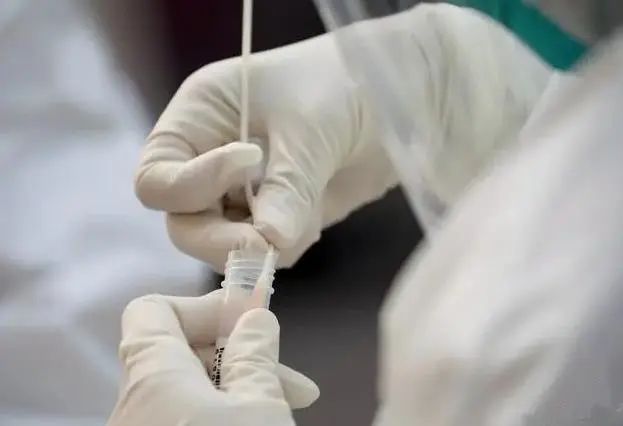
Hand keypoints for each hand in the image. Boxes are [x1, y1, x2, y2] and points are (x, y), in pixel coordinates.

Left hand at [108, 291, 317, 425]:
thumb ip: (256, 356)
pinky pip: (183, 418)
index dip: (203, 306)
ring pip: (187, 391)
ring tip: (289, 404)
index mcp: (153, 376)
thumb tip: (254, 319)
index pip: (152, 311)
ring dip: (237, 386)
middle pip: (178, 352)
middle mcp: (134, 404)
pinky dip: (220, 413)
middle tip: (290, 377)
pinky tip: (258, 421)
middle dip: (237, 353)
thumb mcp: (259, 406)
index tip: (248, 319)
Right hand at [135, 4, 549, 271]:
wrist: (397, 96)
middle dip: (225, 239)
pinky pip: (266, 250)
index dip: (194, 186)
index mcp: (197, 120)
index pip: (157, 179)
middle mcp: (209, 160)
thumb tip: (268, 247)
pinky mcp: (275, 215)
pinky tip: (313, 217)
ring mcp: (242, 193)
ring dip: (263, 243)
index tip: (252, 163)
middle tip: (267, 240)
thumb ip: (287, 191)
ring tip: (306, 212)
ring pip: (225, 246)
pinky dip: (287, 244)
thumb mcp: (309, 130)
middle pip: (185, 225)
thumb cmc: (345, 85)